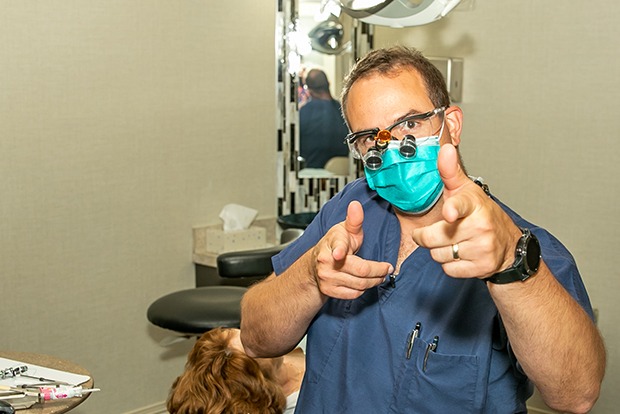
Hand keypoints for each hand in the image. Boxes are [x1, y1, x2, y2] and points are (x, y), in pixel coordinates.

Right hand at [312, 200, 393, 298]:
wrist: (316, 264)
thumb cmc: (334, 243)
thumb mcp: (344, 229)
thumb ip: (354, 220)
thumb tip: (356, 205)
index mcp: (331, 244)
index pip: (338, 248)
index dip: (339, 250)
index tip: (339, 254)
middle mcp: (326, 263)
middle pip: (360, 271)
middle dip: (379, 271)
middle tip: (387, 268)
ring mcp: (327, 279)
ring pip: (359, 285)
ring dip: (374, 281)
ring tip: (381, 275)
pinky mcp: (329, 291)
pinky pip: (354, 294)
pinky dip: (364, 289)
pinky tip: (367, 282)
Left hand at [412, 144, 520, 278]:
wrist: (508, 245)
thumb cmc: (479, 214)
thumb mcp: (466, 191)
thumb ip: (450, 172)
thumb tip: (445, 148)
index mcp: (474, 204)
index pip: (460, 205)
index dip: (453, 210)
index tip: (449, 214)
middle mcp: (480, 226)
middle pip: (434, 238)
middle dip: (428, 237)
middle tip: (438, 230)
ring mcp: (482, 248)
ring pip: (438, 255)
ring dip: (440, 251)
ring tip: (455, 242)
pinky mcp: (481, 267)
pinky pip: (448, 269)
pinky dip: (450, 265)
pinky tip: (461, 255)